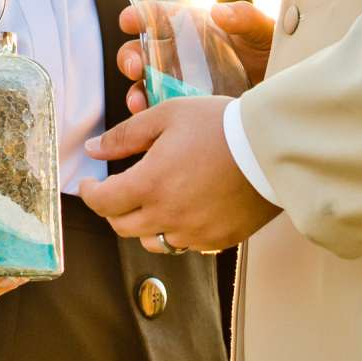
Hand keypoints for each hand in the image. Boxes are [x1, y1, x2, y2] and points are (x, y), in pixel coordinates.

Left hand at [76, 96, 279, 253]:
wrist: (271, 148)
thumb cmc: (219, 125)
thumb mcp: (167, 116)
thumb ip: (125, 135)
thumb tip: (93, 149)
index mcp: (150, 185)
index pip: (103, 203)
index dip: (90, 194)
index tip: (89, 184)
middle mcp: (168, 216)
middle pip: (122, 226)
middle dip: (113, 209)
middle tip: (117, 190)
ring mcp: (194, 233)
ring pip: (152, 242)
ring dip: (143, 225)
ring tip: (152, 202)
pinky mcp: (218, 240)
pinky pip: (186, 244)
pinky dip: (176, 231)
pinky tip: (185, 210)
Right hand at [114, 0, 275, 115]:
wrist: (287, 96)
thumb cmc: (274, 53)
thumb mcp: (264, 31)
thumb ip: (244, 17)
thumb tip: (219, 12)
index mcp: (194, 28)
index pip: (159, 16)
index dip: (140, 15)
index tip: (128, 20)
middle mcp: (181, 54)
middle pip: (142, 51)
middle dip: (130, 57)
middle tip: (135, 66)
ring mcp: (180, 83)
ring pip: (144, 85)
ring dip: (134, 91)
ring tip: (138, 101)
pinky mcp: (186, 110)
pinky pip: (159, 112)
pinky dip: (148, 116)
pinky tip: (151, 120)